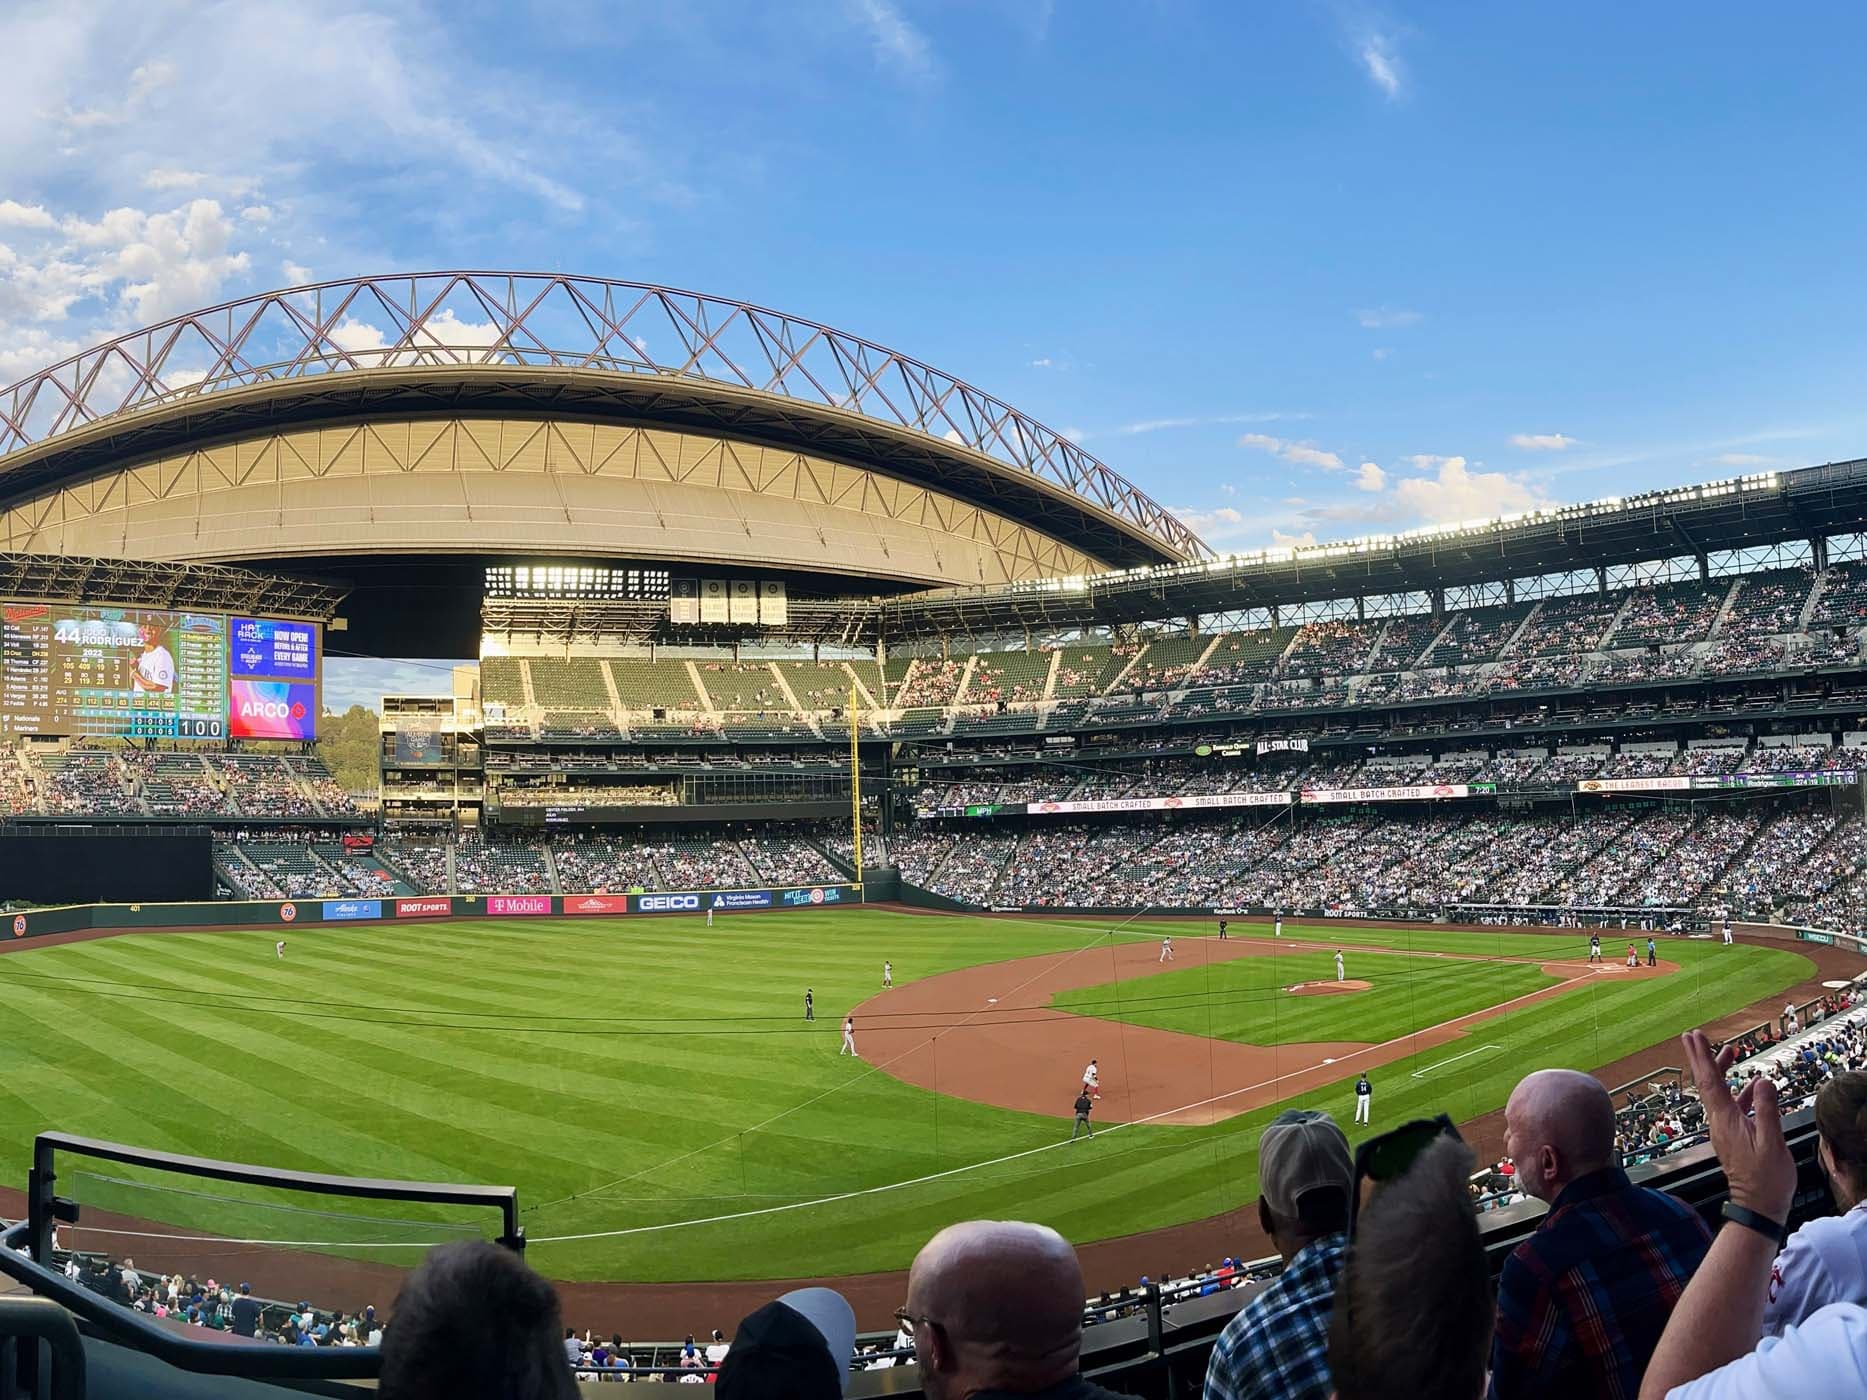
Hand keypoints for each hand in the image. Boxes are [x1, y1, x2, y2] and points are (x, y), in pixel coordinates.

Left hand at [1681, 1030, 1795, 1221]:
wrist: (1758, 1207)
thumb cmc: (1767, 1179)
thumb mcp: (1772, 1143)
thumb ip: (1767, 1111)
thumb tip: (1762, 1081)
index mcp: (1725, 1120)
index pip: (1710, 1081)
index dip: (1702, 1057)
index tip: (1694, 1037)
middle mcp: (1719, 1121)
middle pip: (1707, 1083)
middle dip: (1701, 1057)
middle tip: (1695, 1035)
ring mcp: (1725, 1129)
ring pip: (1720, 1092)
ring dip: (1722, 1070)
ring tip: (1730, 1051)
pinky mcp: (1733, 1136)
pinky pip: (1732, 1106)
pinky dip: (1739, 1092)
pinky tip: (1752, 1086)